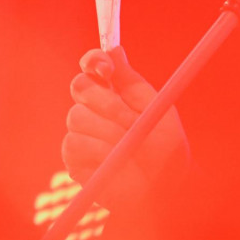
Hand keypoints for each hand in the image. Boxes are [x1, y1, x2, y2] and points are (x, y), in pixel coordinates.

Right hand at [62, 47, 190, 209]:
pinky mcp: (74, 157)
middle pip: (80, 86)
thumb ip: (133, 82)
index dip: (94, 61)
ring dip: (109, 132)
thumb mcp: (156, 110)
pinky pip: (74, 143)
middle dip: (105, 101)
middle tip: (129, 119)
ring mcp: (82, 131)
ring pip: (77, 117)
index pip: (93, 65)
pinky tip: (116, 163)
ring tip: (131, 148)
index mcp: (116, 91)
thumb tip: (115, 49)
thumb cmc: (166, 150)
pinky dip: (99, 152)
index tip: (106, 69)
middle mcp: (94, 108)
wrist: (164, 190)